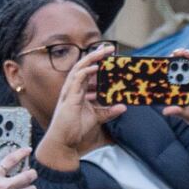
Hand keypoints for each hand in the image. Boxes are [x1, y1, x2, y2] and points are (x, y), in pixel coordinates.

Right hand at [37, 43, 116, 169]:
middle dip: (95, 55)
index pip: (88, 71)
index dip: (98, 61)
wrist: (64, 140)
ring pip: (79, 69)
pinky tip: (95, 67)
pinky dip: (85, 72)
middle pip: (84, 66)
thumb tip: (124, 107)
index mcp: (79, 90)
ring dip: (91, 59)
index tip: (109, 54)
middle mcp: (73, 88)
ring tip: (102, 52)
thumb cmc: (76, 128)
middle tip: (109, 47)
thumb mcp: (97, 117)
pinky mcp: (69, 98)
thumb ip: (109, 111)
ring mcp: (70, 92)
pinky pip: (76, 81)